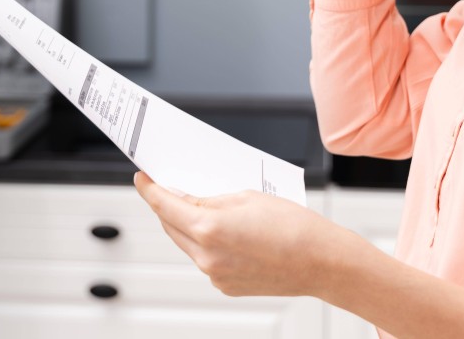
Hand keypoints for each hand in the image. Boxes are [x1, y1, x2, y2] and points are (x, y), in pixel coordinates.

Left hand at [134, 171, 342, 297]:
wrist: (321, 262)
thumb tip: (187, 200)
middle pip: (171, 226)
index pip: (164, 206)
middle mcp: (206, 256)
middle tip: (172, 188)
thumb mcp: (246, 197)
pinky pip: (206, 259)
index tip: (141, 178)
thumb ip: (210, 199)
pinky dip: (208, 243)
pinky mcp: (226, 286)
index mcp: (208, 228)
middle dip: (168, 207)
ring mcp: (215, 275)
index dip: (149, 190)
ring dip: (189, 226)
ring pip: (188, 244)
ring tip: (202, 208)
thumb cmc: (292, 225)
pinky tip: (226, 232)